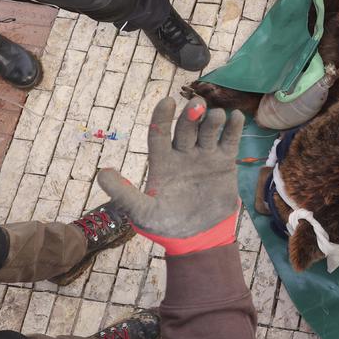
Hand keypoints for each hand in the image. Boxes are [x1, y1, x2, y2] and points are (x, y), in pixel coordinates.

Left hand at [98, 97, 242, 254]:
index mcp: (162, 161)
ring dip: (213, 119)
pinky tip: (236, 117)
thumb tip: (102, 173)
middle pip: (187, 128)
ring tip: (217, 115)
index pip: (159, 133)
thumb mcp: (141, 212)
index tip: (167, 102)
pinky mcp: (224, 162)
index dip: (162, 117)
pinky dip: (234, 127)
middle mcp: (183, 154)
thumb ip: (123, 193)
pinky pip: (229, 140)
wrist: (198, 236)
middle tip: (197, 105)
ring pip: (208, 130)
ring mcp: (205, 156)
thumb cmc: (165, 225)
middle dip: (191, 115)